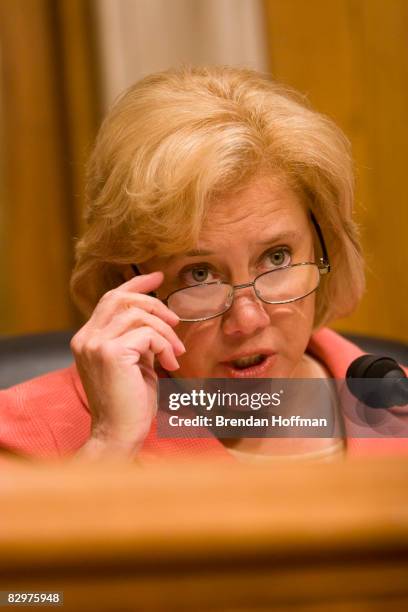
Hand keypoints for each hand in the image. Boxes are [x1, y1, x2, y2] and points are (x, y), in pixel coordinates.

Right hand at [70, 271, 184, 458]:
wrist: (119, 434)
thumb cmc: (129, 403)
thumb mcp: (135, 363)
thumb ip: (138, 339)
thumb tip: (158, 319)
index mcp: (87, 338)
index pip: (110, 299)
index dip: (135, 285)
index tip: (157, 277)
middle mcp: (86, 338)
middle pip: (121, 298)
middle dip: (154, 303)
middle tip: (175, 319)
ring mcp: (95, 344)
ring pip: (138, 315)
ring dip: (165, 331)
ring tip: (175, 352)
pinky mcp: (111, 353)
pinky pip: (147, 334)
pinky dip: (164, 345)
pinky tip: (170, 364)